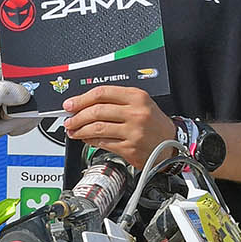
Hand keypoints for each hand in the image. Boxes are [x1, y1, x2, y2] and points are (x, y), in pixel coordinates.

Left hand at [0, 56, 37, 152]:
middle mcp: (13, 79)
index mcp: (2, 66)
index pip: (27, 64)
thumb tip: (24, 94)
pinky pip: (35, 118)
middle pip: (38, 87)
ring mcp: (20, 95)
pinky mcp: (23, 109)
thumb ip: (0, 93)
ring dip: (20, 120)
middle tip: (5, 112)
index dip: (29, 80)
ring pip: (38, 106)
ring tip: (2, 119)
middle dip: (23, 107)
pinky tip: (7, 124)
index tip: (19, 97)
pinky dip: (22, 126)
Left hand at [62, 86, 176, 167]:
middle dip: (77, 116)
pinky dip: (90, 141)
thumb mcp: (140, 104)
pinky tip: (86, 139)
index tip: (70, 104)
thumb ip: (115, 102)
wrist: (172, 144)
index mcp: (136, 97)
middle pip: (97, 111)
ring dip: (80, 130)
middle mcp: (135, 113)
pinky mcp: (130, 148)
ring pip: (97, 128)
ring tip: (73, 131)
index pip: (102, 93)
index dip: (81, 99)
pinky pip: (103, 143)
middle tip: (69, 120)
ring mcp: (133, 131)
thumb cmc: (154, 124)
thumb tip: (84, 105)